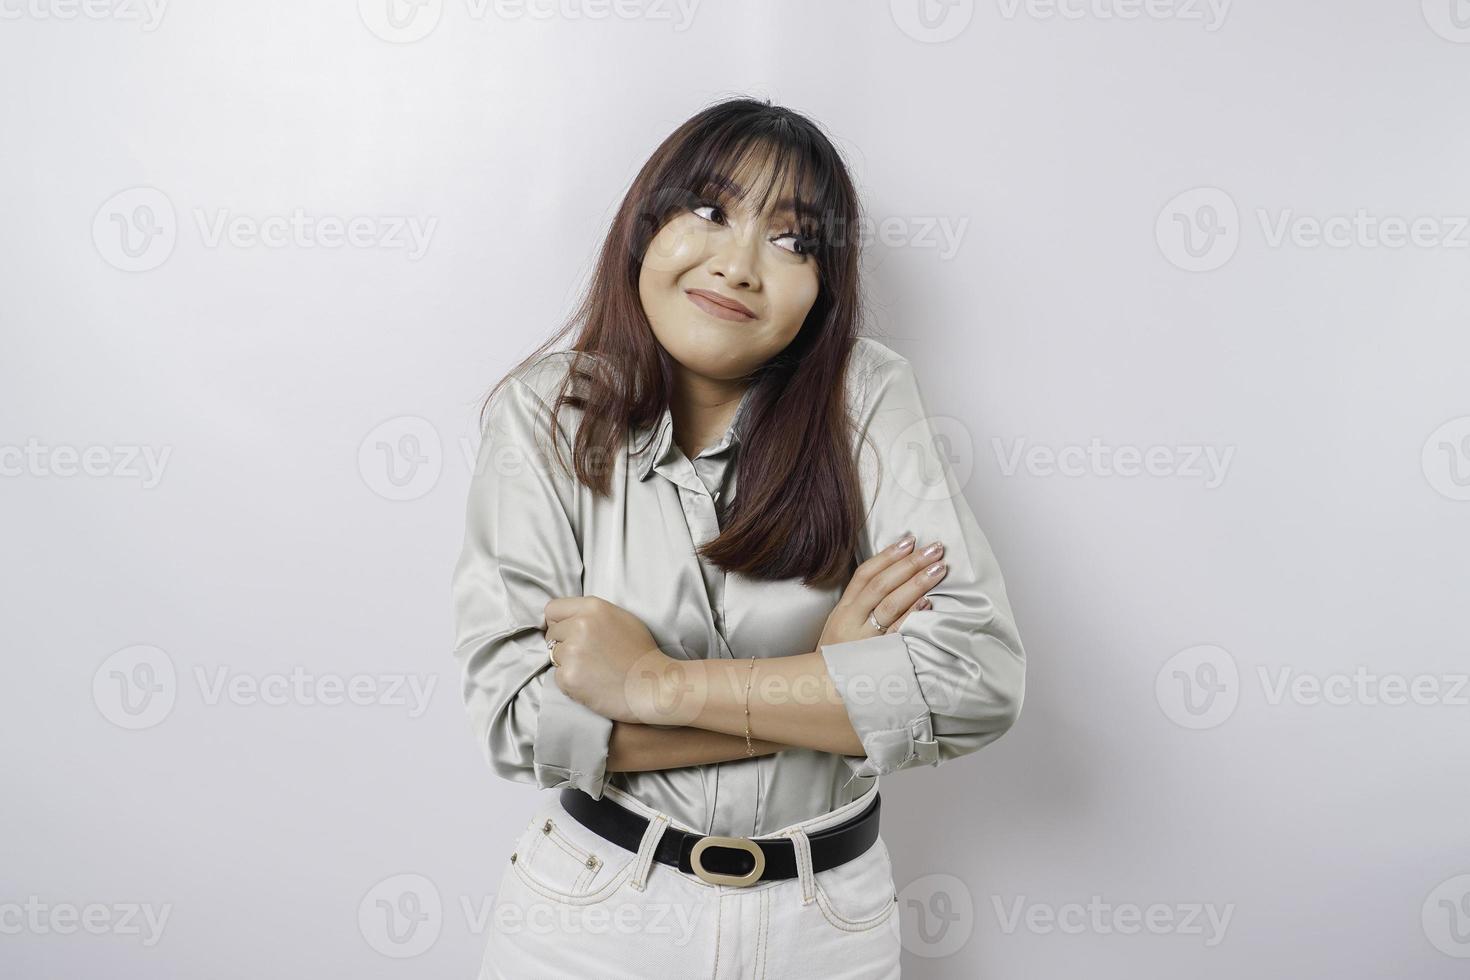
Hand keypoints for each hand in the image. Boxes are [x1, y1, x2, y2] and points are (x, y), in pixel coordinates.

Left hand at [544, 596, 673, 722]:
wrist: (653, 686)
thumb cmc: (641, 654)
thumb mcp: (622, 618)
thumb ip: (592, 614)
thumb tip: (567, 619)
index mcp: (593, 607)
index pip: (552, 609)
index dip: (559, 622)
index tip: (568, 633)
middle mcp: (579, 625)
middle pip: (552, 634)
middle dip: (564, 644)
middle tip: (588, 656)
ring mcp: (572, 652)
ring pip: (554, 656)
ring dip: (568, 664)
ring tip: (594, 671)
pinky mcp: (568, 677)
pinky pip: (558, 677)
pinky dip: (571, 682)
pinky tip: (592, 683)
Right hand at [818, 534, 947, 646]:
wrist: (821, 693)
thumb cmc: (837, 659)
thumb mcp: (841, 627)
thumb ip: (861, 605)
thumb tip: (892, 578)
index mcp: (843, 610)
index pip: (864, 575)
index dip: (887, 555)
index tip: (909, 539)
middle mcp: (851, 621)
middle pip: (881, 585)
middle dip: (909, 563)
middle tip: (935, 548)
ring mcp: (863, 640)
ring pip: (889, 605)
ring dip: (916, 584)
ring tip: (938, 569)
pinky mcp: (876, 658)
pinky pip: (896, 635)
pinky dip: (911, 618)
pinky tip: (928, 605)